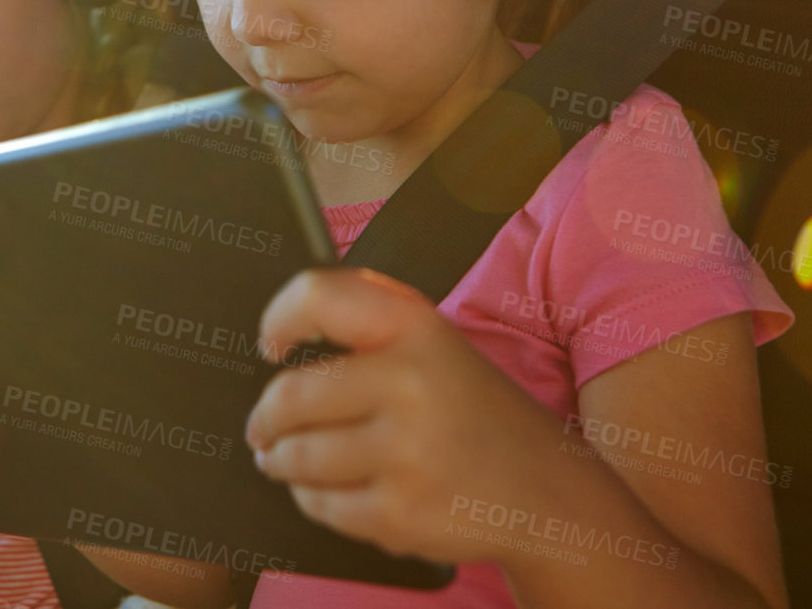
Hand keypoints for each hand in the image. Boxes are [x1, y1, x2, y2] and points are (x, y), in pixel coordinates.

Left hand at [245, 268, 551, 563]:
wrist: (549, 492)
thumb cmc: (477, 412)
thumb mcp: (438, 346)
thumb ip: (371, 331)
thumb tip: (281, 345)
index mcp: (416, 327)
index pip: (318, 298)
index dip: (279, 318)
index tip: (269, 345)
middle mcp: (411, 381)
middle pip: (290, 395)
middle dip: (265, 418)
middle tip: (262, 427)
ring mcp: (407, 451)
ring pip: (297, 456)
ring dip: (280, 460)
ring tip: (282, 458)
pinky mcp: (401, 512)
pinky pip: (320, 505)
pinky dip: (311, 499)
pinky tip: (323, 490)